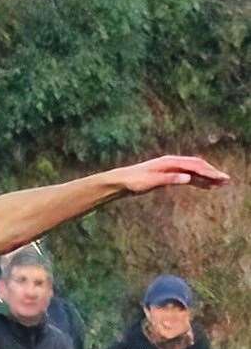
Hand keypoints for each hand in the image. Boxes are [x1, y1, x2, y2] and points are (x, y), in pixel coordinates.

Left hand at [112, 155, 229, 193]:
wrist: (120, 182)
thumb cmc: (133, 181)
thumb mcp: (150, 181)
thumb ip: (170, 179)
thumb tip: (188, 178)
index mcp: (170, 162)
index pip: (195, 166)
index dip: (209, 172)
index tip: (221, 178)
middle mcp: (173, 163)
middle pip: (198, 166)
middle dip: (213, 173)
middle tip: (227, 181)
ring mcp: (171, 169)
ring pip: (194, 172)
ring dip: (208, 177)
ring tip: (221, 184)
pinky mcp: (169, 176)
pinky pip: (187, 177)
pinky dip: (198, 181)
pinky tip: (206, 187)